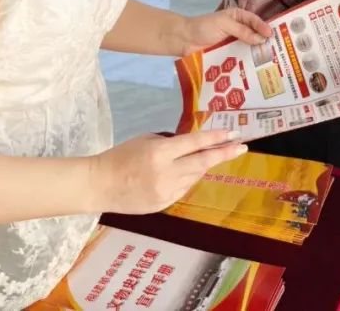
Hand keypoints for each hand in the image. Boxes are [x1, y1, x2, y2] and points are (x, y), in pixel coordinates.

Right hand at [90, 130, 246, 213]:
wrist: (99, 185)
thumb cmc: (120, 156)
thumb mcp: (146, 141)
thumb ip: (171, 143)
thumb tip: (194, 145)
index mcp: (160, 152)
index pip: (194, 143)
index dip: (216, 138)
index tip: (233, 134)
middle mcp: (166, 173)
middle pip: (202, 163)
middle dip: (224, 154)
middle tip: (241, 147)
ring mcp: (165, 192)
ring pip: (194, 177)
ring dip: (201, 166)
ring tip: (203, 156)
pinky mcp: (163, 205)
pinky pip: (183, 189)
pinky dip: (187, 179)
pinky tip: (181, 173)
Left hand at [177, 8, 271, 56]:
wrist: (184, 40)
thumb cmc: (203, 27)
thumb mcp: (224, 24)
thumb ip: (242, 31)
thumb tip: (260, 39)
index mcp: (237, 17)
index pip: (254, 21)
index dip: (263, 27)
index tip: (271, 35)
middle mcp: (237, 30)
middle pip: (254, 36)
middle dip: (263, 42)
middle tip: (276, 50)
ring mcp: (233, 44)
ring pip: (248, 49)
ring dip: (256, 54)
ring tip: (268, 62)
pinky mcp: (228, 56)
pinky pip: (239, 59)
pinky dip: (246, 63)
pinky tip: (254, 70)